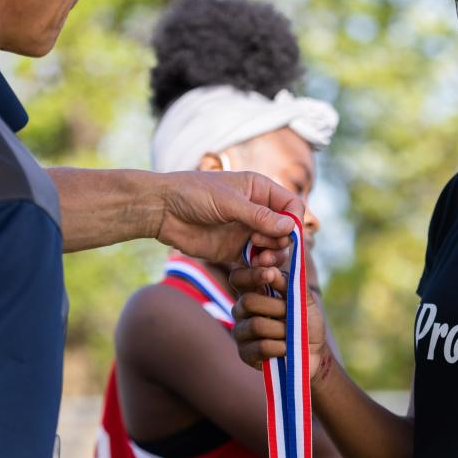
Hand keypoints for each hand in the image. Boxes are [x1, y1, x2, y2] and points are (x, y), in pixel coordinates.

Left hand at [156, 170, 304, 263]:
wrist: (162, 210)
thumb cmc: (193, 194)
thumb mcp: (229, 202)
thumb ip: (259, 216)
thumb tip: (291, 227)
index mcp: (260, 190)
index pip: (292, 205)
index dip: (295, 220)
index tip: (287, 234)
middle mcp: (258, 211)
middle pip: (286, 230)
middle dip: (283, 242)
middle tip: (266, 247)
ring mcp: (247, 231)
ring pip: (275, 248)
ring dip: (274, 256)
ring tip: (261, 259)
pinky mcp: (236, 251)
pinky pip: (257, 262)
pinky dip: (261, 267)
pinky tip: (255, 268)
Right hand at [231, 265, 328, 378]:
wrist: (314, 353)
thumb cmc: (307, 322)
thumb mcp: (304, 300)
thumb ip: (288, 284)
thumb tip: (271, 271)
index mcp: (253, 292)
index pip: (237, 278)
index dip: (250, 275)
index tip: (269, 275)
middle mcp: (241, 311)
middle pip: (248, 302)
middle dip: (277, 308)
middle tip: (292, 315)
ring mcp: (241, 332)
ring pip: (256, 325)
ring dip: (282, 330)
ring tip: (292, 335)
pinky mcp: (245, 354)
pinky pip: (260, 347)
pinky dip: (280, 347)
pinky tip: (286, 349)